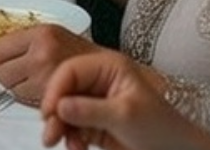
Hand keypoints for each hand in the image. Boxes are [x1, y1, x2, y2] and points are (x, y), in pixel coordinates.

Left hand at [0, 25, 100, 103]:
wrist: (110, 75)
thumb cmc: (82, 58)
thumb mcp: (54, 38)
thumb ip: (26, 43)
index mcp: (42, 33)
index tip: (1, 63)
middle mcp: (42, 50)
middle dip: (6, 75)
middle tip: (21, 74)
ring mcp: (45, 73)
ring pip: (10, 88)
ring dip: (18, 88)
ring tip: (36, 82)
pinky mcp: (50, 94)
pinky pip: (23, 100)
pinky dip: (29, 100)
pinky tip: (43, 92)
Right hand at [41, 51, 203, 149]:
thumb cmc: (160, 128)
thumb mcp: (125, 116)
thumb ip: (90, 110)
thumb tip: (59, 106)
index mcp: (108, 68)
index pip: (70, 70)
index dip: (55, 89)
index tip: (49, 112)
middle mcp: (97, 81)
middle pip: (62, 90)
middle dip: (54, 113)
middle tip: (50, 134)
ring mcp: (93, 102)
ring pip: (62, 110)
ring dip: (59, 128)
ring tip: (61, 144)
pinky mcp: (91, 121)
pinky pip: (69, 126)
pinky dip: (68, 137)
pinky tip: (75, 147)